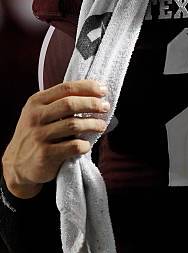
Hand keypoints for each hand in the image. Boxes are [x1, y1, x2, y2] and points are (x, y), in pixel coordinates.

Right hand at [1, 80, 108, 197]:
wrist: (17, 164)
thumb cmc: (37, 134)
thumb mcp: (40, 113)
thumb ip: (60, 102)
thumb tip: (94, 93)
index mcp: (36, 102)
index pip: (66, 88)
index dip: (87, 88)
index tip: (103, 90)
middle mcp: (36, 117)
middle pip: (70, 104)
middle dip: (92, 104)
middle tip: (105, 107)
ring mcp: (39, 136)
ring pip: (74, 125)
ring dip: (93, 124)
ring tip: (101, 126)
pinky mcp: (45, 154)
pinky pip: (73, 146)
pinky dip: (84, 145)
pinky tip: (86, 145)